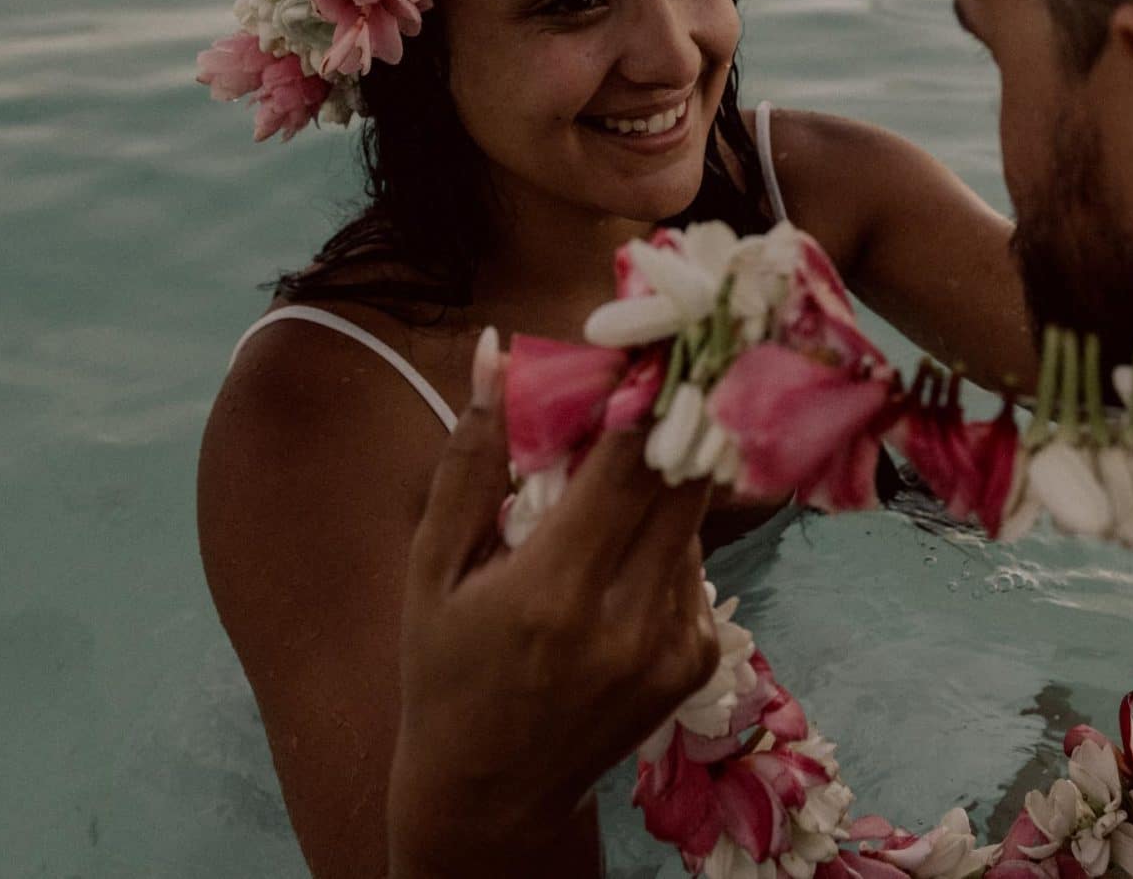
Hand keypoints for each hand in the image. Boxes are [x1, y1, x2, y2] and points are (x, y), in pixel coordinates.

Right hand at [388, 328, 719, 877]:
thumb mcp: (435, 568)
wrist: (491, 795)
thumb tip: (495, 351)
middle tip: (676, 354)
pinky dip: (666, 534)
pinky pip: (694, 564)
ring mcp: (674, 644)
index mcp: (553, 591)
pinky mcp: (698, 659)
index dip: (651, 390)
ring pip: (695, 516)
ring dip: (673, 468)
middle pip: (684, 478)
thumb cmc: (445, 670)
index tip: (656, 337)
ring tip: (637, 440)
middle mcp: (627, 619)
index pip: (629, 461)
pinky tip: (623, 542)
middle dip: (683, 408)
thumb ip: (472, 458)